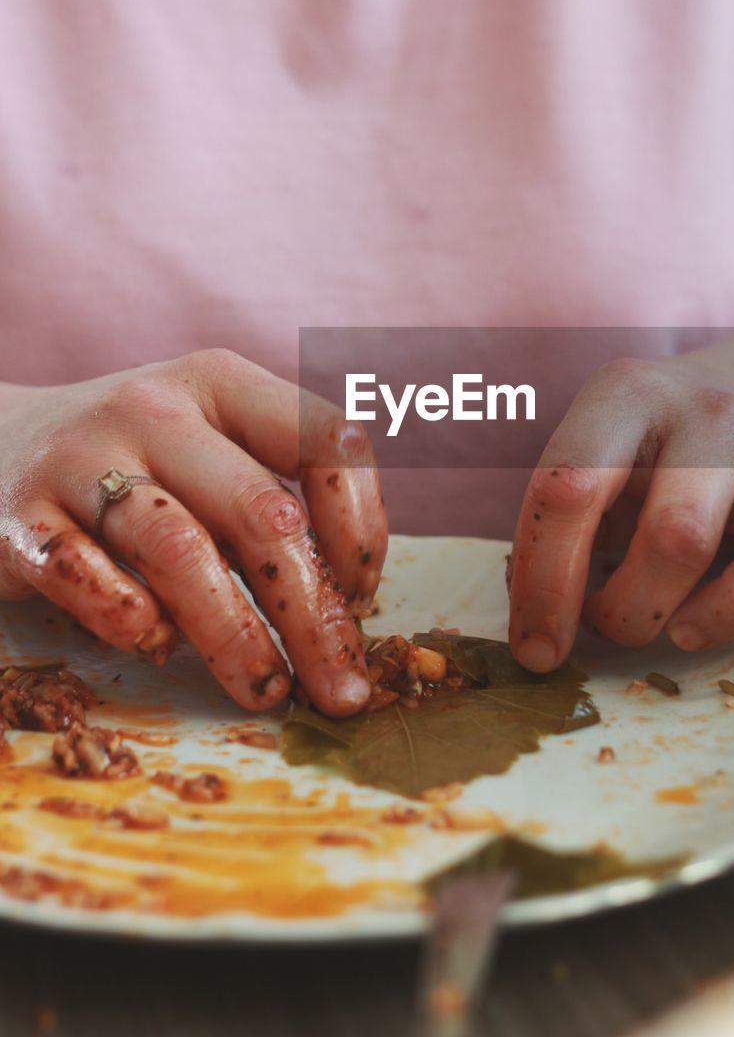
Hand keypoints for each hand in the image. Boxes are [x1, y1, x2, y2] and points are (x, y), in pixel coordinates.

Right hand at [0, 350, 386, 715]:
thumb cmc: (134, 462)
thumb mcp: (207, 448)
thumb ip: (267, 500)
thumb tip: (344, 608)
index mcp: (221, 383)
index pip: (324, 437)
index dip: (362, 524)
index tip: (361, 596)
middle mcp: (155, 409)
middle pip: (259, 512)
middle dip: (311, 612)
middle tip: (338, 687)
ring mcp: (81, 458)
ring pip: (179, 550)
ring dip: (234, 635)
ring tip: (265, 690)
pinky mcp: (18, 517)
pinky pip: (86, 576)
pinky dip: (131, 620)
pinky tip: (158, 646)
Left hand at [508, 331, 733, 669]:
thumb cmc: (644, 449)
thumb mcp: (591, 460)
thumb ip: (556, 525)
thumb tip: (535, 627)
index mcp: (622, 394)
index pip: (568, 491)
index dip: (545, 585)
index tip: (535, 651)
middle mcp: (703, 410)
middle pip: (673, 536)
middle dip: (628, 610)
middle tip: (606, 624)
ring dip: (714, 614)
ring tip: (678, 627)